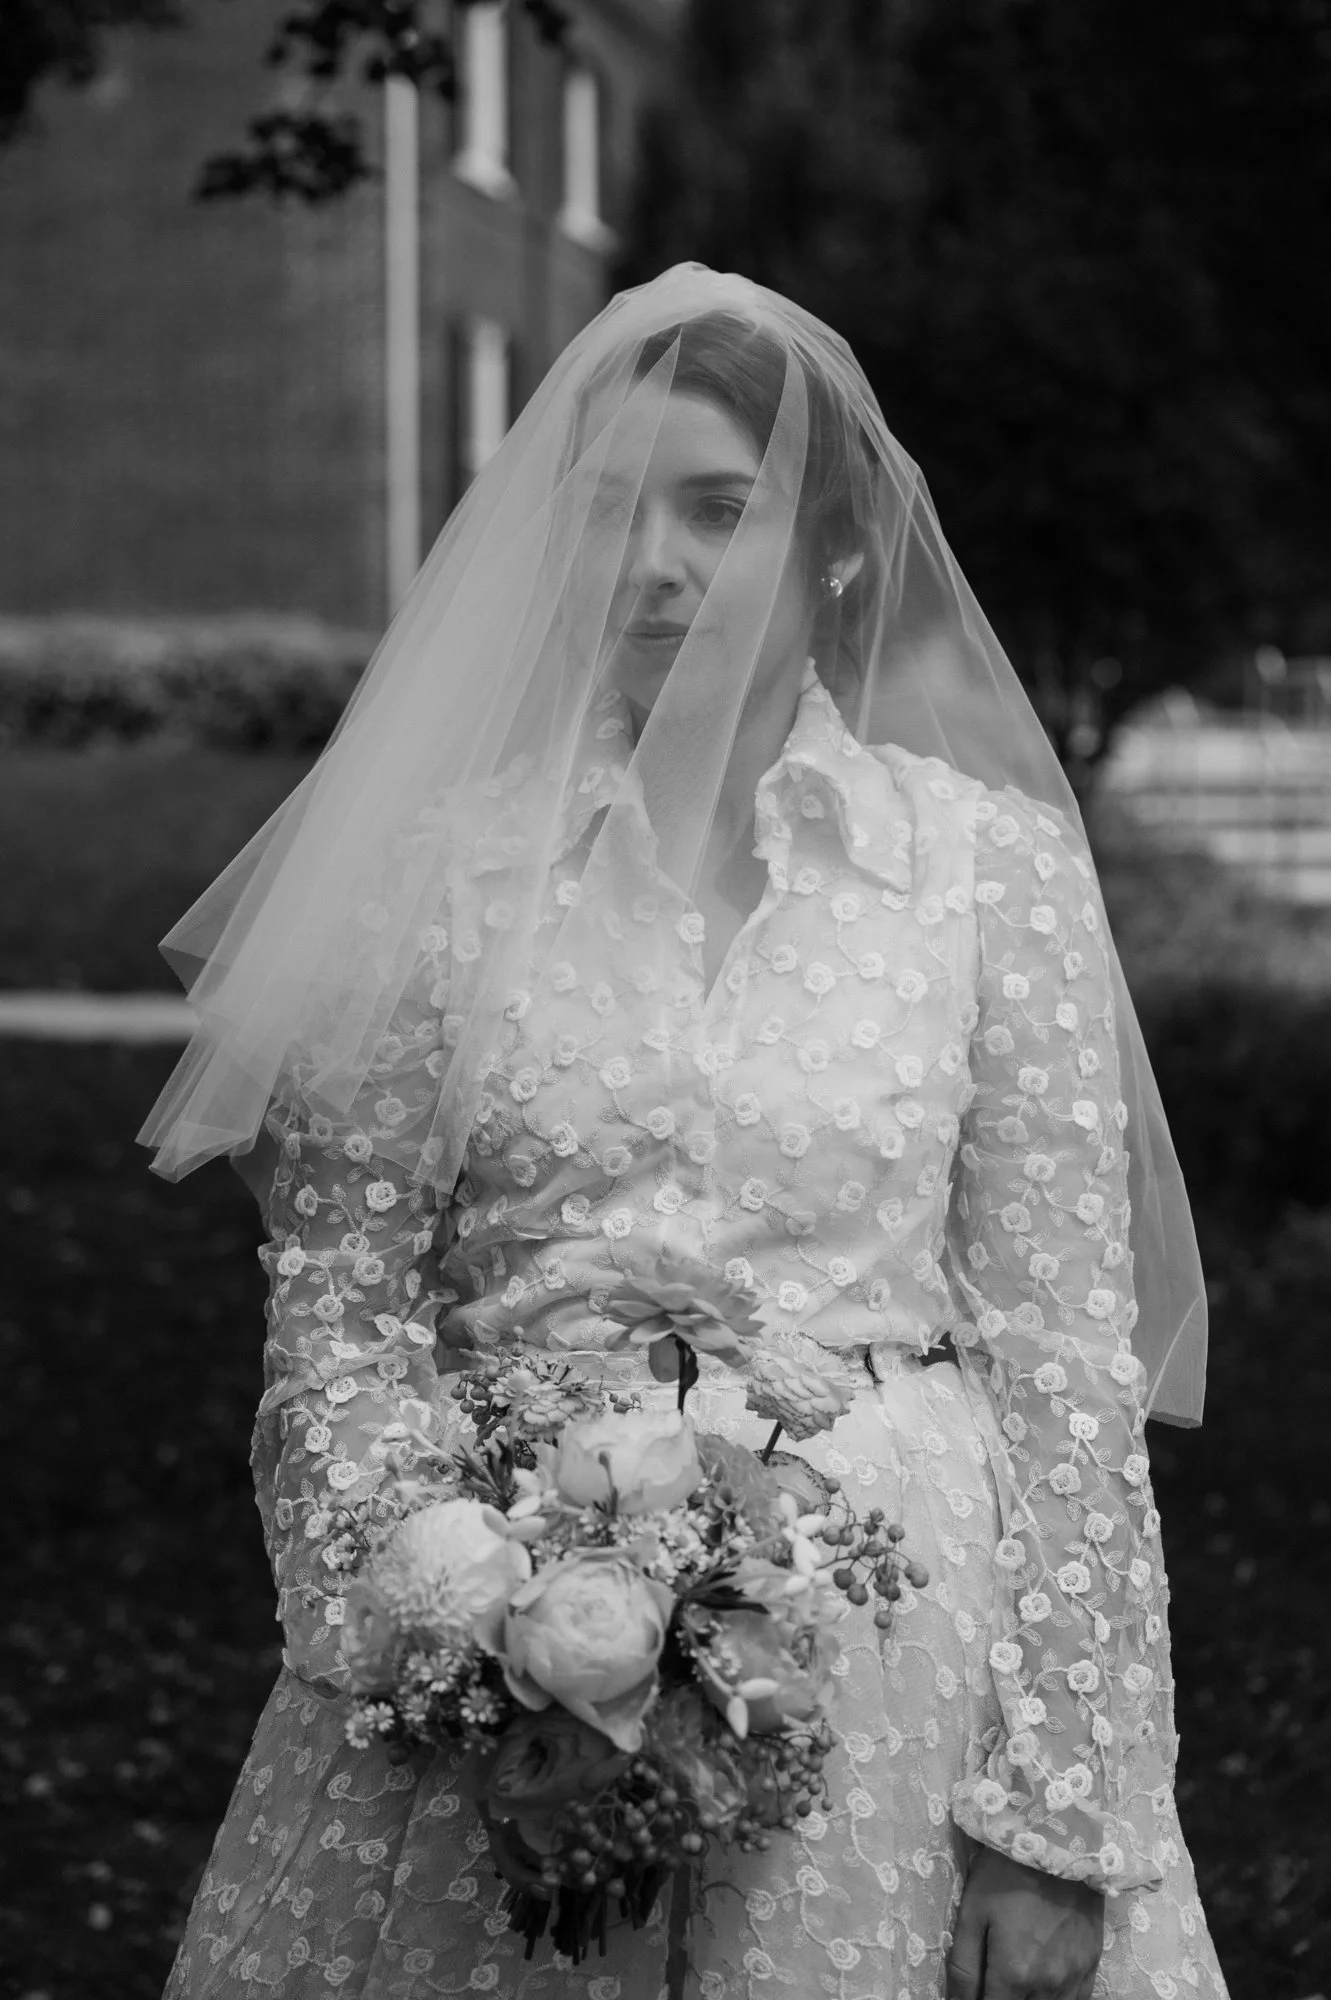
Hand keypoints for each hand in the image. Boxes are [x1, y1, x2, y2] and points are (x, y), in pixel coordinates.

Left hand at [946, 1846, 1103, 1999]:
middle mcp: (1048, 1985)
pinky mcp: (1093, 1964)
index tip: (973, 1995)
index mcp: (1014, 1974)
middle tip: (994, 1983)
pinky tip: (1044, 1988)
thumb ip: (964, 1967)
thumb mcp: (973, 1913)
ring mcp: (1075, 1977)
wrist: (1058, 1842)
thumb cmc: (1007, 1874)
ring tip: (1016, 1985)